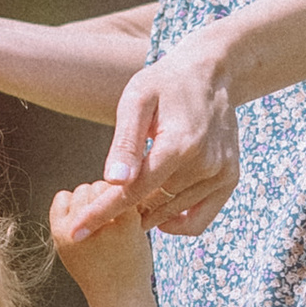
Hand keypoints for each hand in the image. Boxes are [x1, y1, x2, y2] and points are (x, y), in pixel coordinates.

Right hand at [49, 179, 156, 306]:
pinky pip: (124, 196)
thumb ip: (69, 222)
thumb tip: (80, 193)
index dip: (77, 205)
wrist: (119, 300)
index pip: (63, 197)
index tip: (89, 220)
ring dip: (112, 199)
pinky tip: (132, 217)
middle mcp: (76, 227)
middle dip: (96, 200)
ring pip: (103, 188)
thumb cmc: (98, 275)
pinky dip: (129, 202)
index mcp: (59, 232)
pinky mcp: (127, 224)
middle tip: (108, 222)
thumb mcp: (70, 250)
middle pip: (84, 189)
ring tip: (118, 222)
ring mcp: (101, 225)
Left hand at [104, 36, 238, 236]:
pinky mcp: (229, 179)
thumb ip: (126, 142)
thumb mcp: (137, 101)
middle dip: (123, 205)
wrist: (210, 74)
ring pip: (171, 212)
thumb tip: (114, 180)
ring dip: (148, 210)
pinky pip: (199, 220)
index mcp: (179, 144)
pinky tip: (159, 210)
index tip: (76, 232)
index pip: (133, 192)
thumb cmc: (165, 84)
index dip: (101, 213)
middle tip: (108, 190)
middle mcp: (205, 164)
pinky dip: (176, 223)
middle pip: (150, 204)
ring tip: (134, 190)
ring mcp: (221, 174)